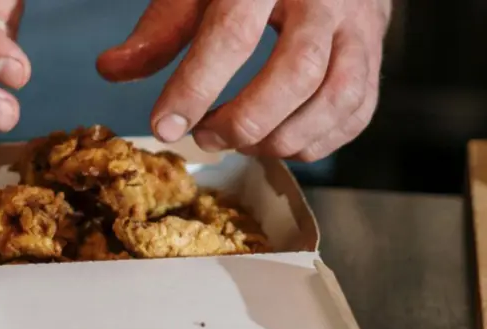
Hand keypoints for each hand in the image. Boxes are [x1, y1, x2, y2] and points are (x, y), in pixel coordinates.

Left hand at [97, 0, 390, 161]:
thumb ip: (161, 29)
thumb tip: (111, 70)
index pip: (233, 36)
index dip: (195, 89)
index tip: (164, 127)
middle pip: (295, 74)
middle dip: (244, 121)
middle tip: (207, 137)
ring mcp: (360, 28)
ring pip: (335, 98)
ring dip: (283, 138)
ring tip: (242, 142)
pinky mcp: (375, 55)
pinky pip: (356, 112)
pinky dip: (317, 142)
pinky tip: (279, 142)